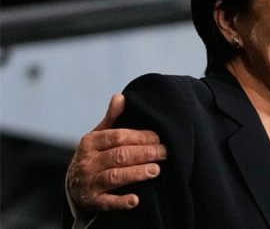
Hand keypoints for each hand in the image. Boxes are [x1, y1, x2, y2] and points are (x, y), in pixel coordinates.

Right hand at [67, 93, 166, 212]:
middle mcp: (87, 162)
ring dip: (137, 173)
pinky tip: (136, 200)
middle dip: (145, 153)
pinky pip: (107, 202)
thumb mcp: (98, 135)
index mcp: (90, 142)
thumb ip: (111, 118)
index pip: (118, 137)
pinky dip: (121, 202)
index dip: (141, 137)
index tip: (160, 137)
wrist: (75, 184)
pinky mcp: (92, 202)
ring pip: (115, 177)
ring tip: (156, 170)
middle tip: (165, 152)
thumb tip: (120, 96)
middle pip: (120, 156)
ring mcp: (89, 183)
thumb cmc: (95, 155)